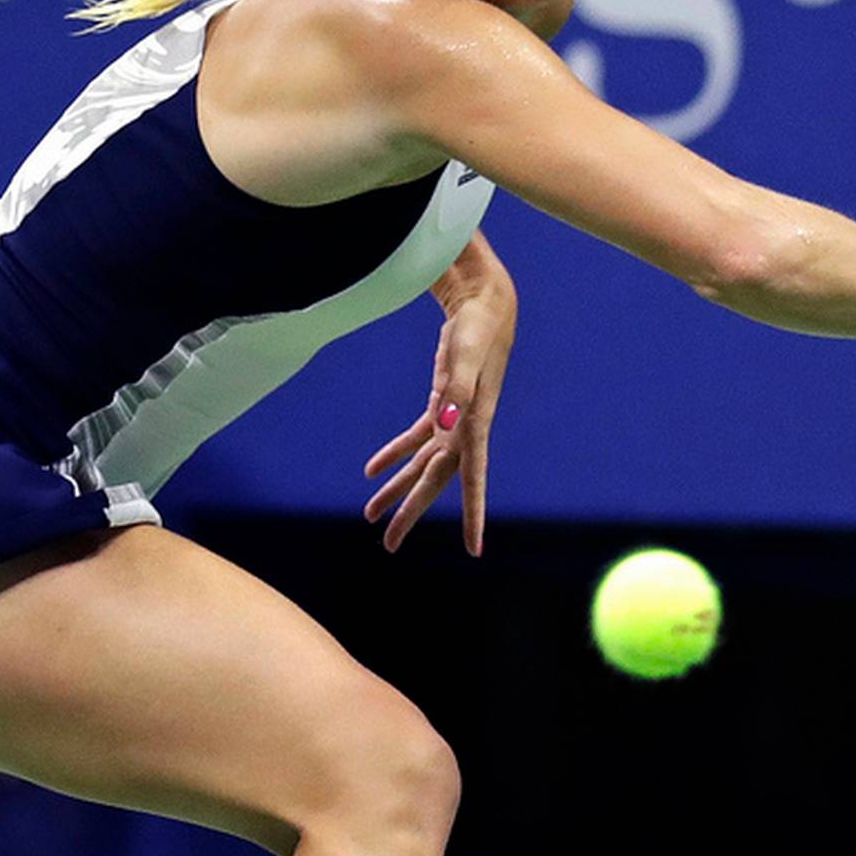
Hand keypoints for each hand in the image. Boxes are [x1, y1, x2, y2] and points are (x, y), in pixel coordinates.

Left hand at [363, 277, 516, 552]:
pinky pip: (414, 440)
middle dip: (412, 512)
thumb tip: (444, 421)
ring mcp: (452, 420)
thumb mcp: (467, 354)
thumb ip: (458, 389)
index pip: (472, 480)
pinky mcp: (441, 405)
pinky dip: (393, 455)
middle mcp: (465, 430)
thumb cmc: (479, 329)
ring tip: (371, 515)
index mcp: (475, 426)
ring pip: (421, 466)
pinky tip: (372, 471)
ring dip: (397, 489)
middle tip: (389, 545)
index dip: (472, 515)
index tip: (473, 548)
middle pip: (434, 481)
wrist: (484, 307)